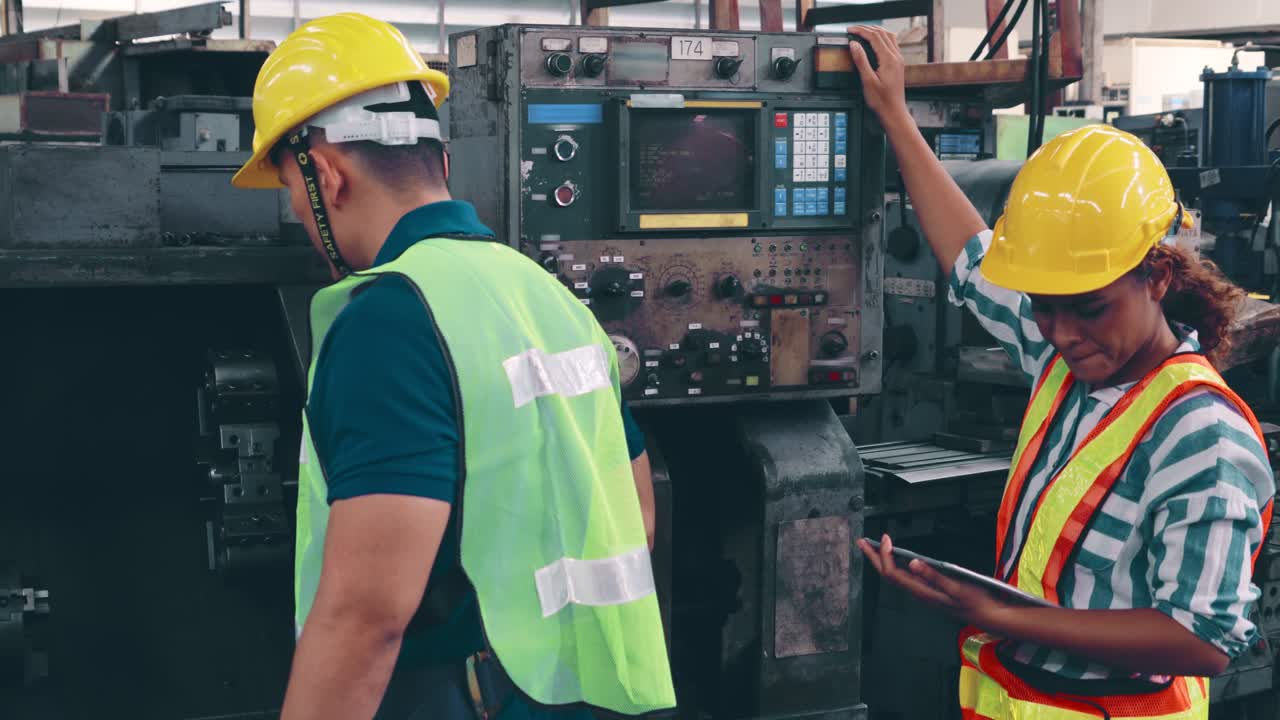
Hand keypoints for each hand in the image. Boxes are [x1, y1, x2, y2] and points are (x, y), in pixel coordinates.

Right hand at [846, 25, 909, 128]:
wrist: (893, 112)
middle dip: (867, 28)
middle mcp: (896, 57)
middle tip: (853, 29)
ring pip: (888, 36)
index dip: (861, 31)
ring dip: (875, 31)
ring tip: (862, 31)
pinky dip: (881, 38)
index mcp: (889, 59)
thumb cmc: (882, 101)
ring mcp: (898, 60)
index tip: (850, 30)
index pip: (875, 37)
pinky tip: (875, 41)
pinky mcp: (898, 64)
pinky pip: (891, 43)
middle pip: (882, 33)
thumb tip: (854, 45)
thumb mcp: (867, 81)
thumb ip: (861, 60)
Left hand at [858, 534, 1010, 627]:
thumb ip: (934, 576)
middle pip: (888, 575)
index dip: (884, 556)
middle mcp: (919, 594)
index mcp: (923, 592)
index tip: (883, 538)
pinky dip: (897, 565)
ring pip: (896, 577)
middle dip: (874, 558)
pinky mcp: (929, 591)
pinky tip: (898, 558)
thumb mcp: (957, 587)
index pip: (893, 574)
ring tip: (875, 548)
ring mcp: (923, 593)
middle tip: (862, 542)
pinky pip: (906, 578)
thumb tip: (913, 563)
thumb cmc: (976, 601)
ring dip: (883, 561)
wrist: (990, 616)